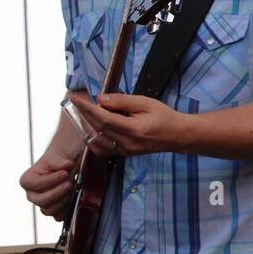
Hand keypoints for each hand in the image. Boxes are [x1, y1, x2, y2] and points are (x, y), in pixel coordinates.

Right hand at [19, 148, 75, 219]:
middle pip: (41, 201)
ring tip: (72, 189)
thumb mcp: (58, 155)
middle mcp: (32, 194)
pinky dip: (66, 209)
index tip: (65, 173)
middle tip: (69, 183)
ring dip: (63, 201)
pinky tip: (73, 197)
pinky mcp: (53, 210)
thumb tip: (67, 165)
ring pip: (49, 210)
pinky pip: (58, 217)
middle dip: (57, 193)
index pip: (36, 185)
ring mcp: (42, 204)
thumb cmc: (58, 159)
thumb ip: (60, 161)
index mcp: (27, 180)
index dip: (51, 180)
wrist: (67, 165)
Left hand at [68, 91, 184, 156]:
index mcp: (133, 130)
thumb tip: (100, 100)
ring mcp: (124, 151)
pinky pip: (102, 149)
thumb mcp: (145, 103)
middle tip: (77, 101)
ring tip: (84, 112)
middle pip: (98, 128)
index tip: (75, 99)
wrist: (177, 135)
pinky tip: (91, 128)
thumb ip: (122, 101)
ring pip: (97, 139)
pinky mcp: (123, 154)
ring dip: (87, 125)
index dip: (87, 108)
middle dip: (84, 113)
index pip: (103, 118)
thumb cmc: (163, 116)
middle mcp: (126, 143)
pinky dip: (93, 138)